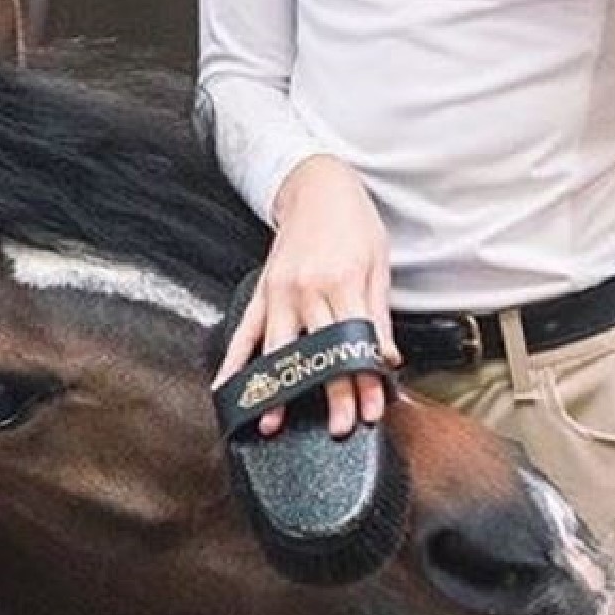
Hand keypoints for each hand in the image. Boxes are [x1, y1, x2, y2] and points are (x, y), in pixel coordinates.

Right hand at [211, 155, 400, 436]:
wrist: (318, 186)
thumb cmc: (354, 225)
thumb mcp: (378, 266)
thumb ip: (379, 317)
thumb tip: (387, 360)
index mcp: (341, 283)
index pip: (354, 344)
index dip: (364, 381)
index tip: (370, 411)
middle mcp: (307, 290)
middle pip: (319, 353)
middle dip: (329, 394)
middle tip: (337, 428)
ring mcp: (279, 292)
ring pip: (277, 350)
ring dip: (276, 388)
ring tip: (272, 423)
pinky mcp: (261, 292)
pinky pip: (244, 332)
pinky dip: (233, 362)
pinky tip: (227, 389)